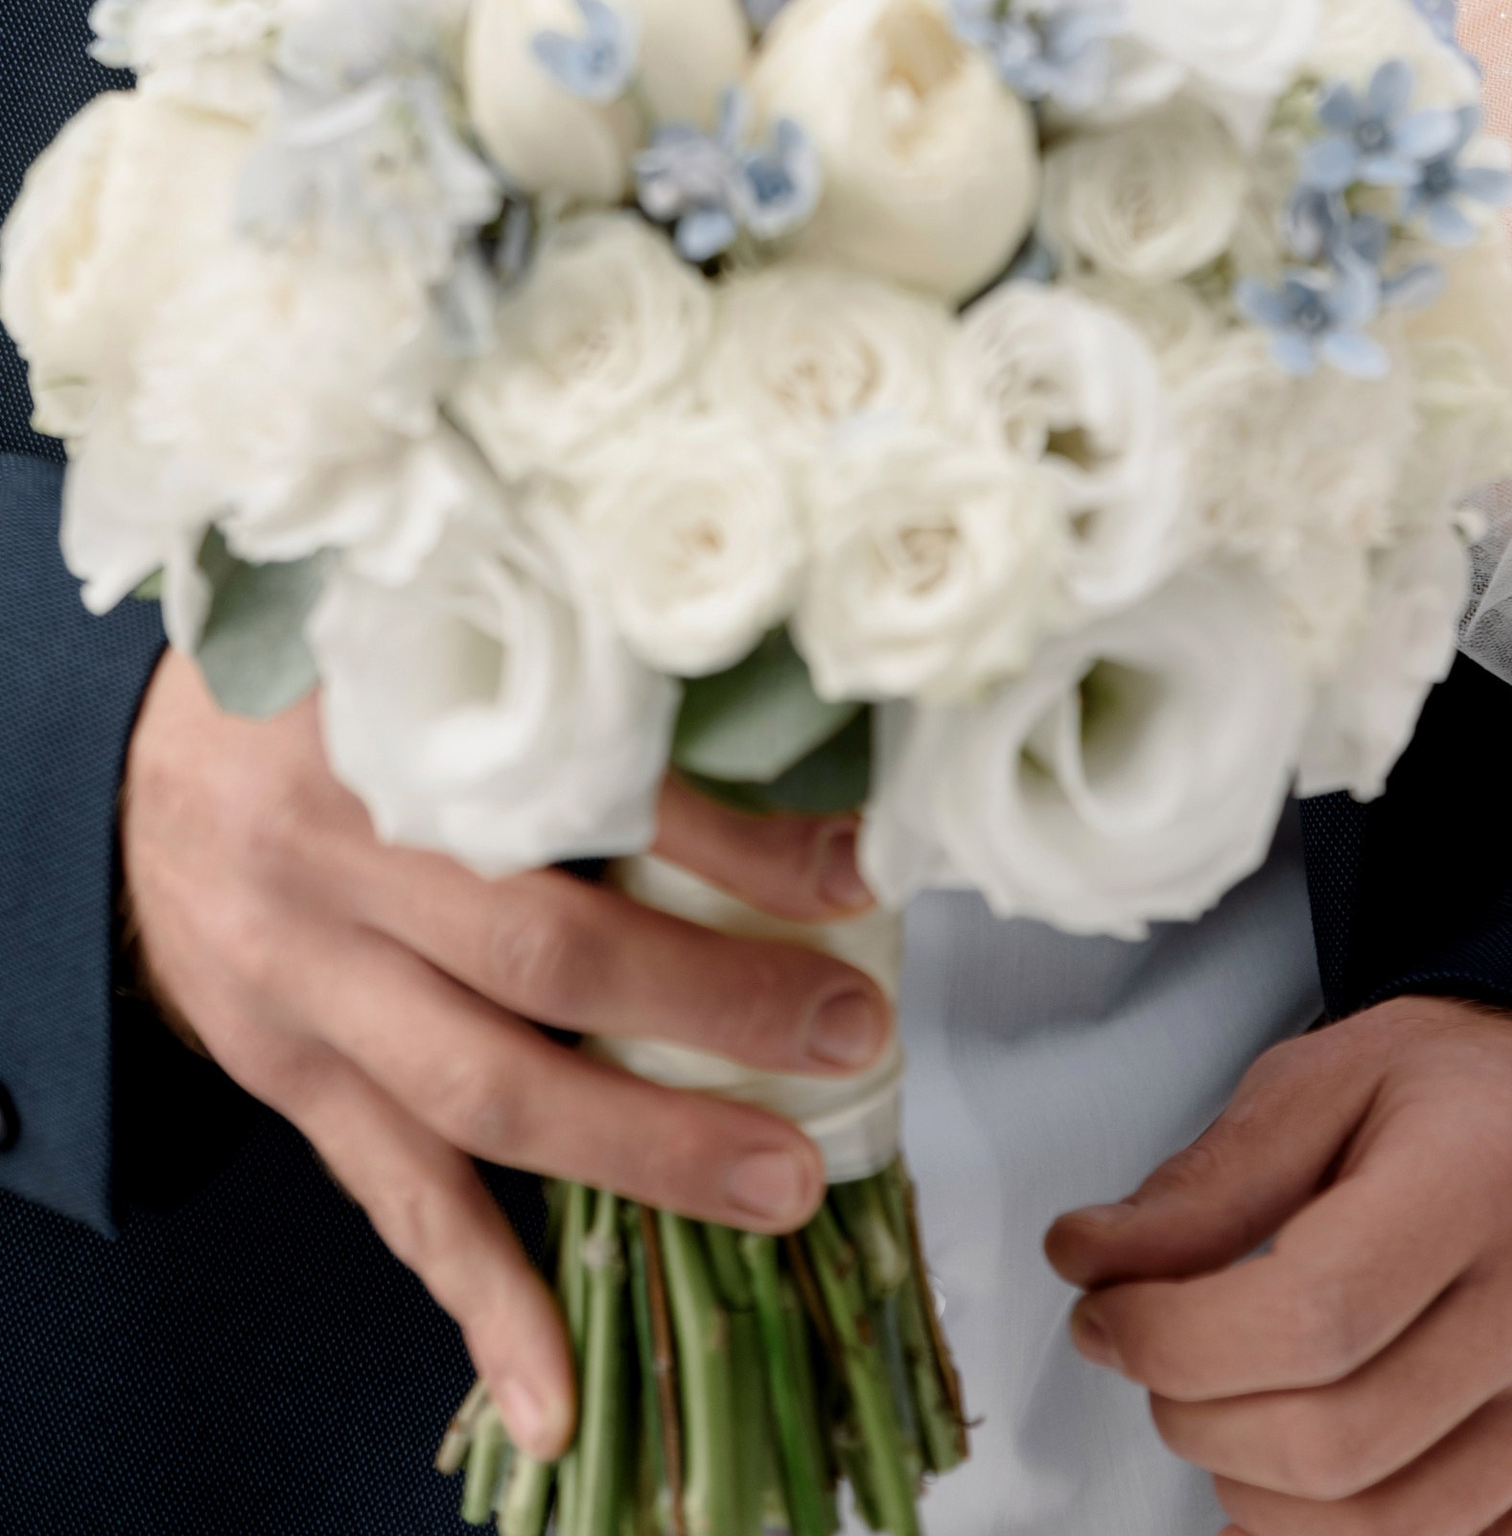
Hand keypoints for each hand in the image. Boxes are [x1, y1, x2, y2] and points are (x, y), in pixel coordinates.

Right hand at [122, 650, 888, 1456]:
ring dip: (641, 1149)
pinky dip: (480, 1296)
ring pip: (485, 1090)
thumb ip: (573, 676)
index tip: (856, 864)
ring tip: (775, 1185)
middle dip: (714, 1005)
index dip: (731, 835)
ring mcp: (306, 982)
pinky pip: (394, 1197)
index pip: (591, 784)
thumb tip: (783, 724)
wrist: (138, 774)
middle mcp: (344, 857)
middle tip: (850, 1032)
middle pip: (547, 952)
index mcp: (401, 722)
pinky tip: (555, 1392)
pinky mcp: (286, 1076)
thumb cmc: (332, 687)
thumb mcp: (437, 637)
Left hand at [1047, 995, 1511, 1535]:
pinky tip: (1300, 1487)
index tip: (1108, 1316)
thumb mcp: (1329, 1077)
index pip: (1312, 1314)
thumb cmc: (1470, 1090)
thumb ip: (1210, 1179)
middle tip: (1160, 1362)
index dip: (1175, 1337)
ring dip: (1257, 1498)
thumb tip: (1091, 1261)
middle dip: (1199, 1417)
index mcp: (1493, 1166)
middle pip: (1336, 1441)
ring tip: (1228, 1416)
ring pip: (1384, 1530)